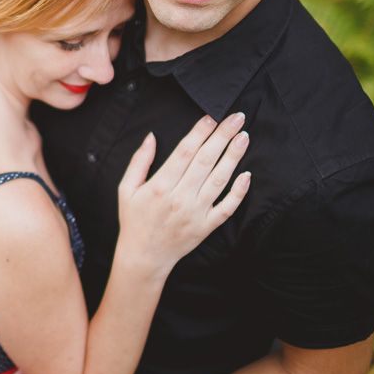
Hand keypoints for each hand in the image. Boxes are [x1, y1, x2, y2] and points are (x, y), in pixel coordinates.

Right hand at [118, 113, 250, 270]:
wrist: (143, 257)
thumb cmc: (134, 220)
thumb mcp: (126, 189)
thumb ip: (139, 162)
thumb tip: (152, 136)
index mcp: (159, 186)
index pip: (184, 152)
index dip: (199, 132)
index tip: (211, 117)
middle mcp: (179, 198)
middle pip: (205, 160)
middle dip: (223, 136)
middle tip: (237, 117)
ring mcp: (195, 213)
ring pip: (219, 179)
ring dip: (234, 156)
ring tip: (244, 137)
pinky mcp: (206, 226)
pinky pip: (227, 207)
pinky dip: (239, 192)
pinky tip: (247, 174)